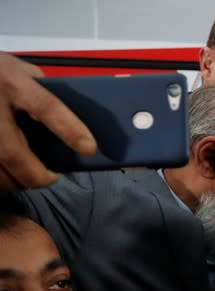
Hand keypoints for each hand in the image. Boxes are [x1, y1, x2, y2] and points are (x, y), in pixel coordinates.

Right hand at [0, 52, 95, 189]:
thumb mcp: (20, 69)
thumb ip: (43, 91)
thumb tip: (72, 119)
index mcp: (13, 82)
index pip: (46, 107)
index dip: (69, 129)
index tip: (89, 148)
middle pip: (13, 152)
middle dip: (35, 174)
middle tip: (51, 178)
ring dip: (14, 180)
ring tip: (29, 180)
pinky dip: (0, 177)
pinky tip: (9, 175)